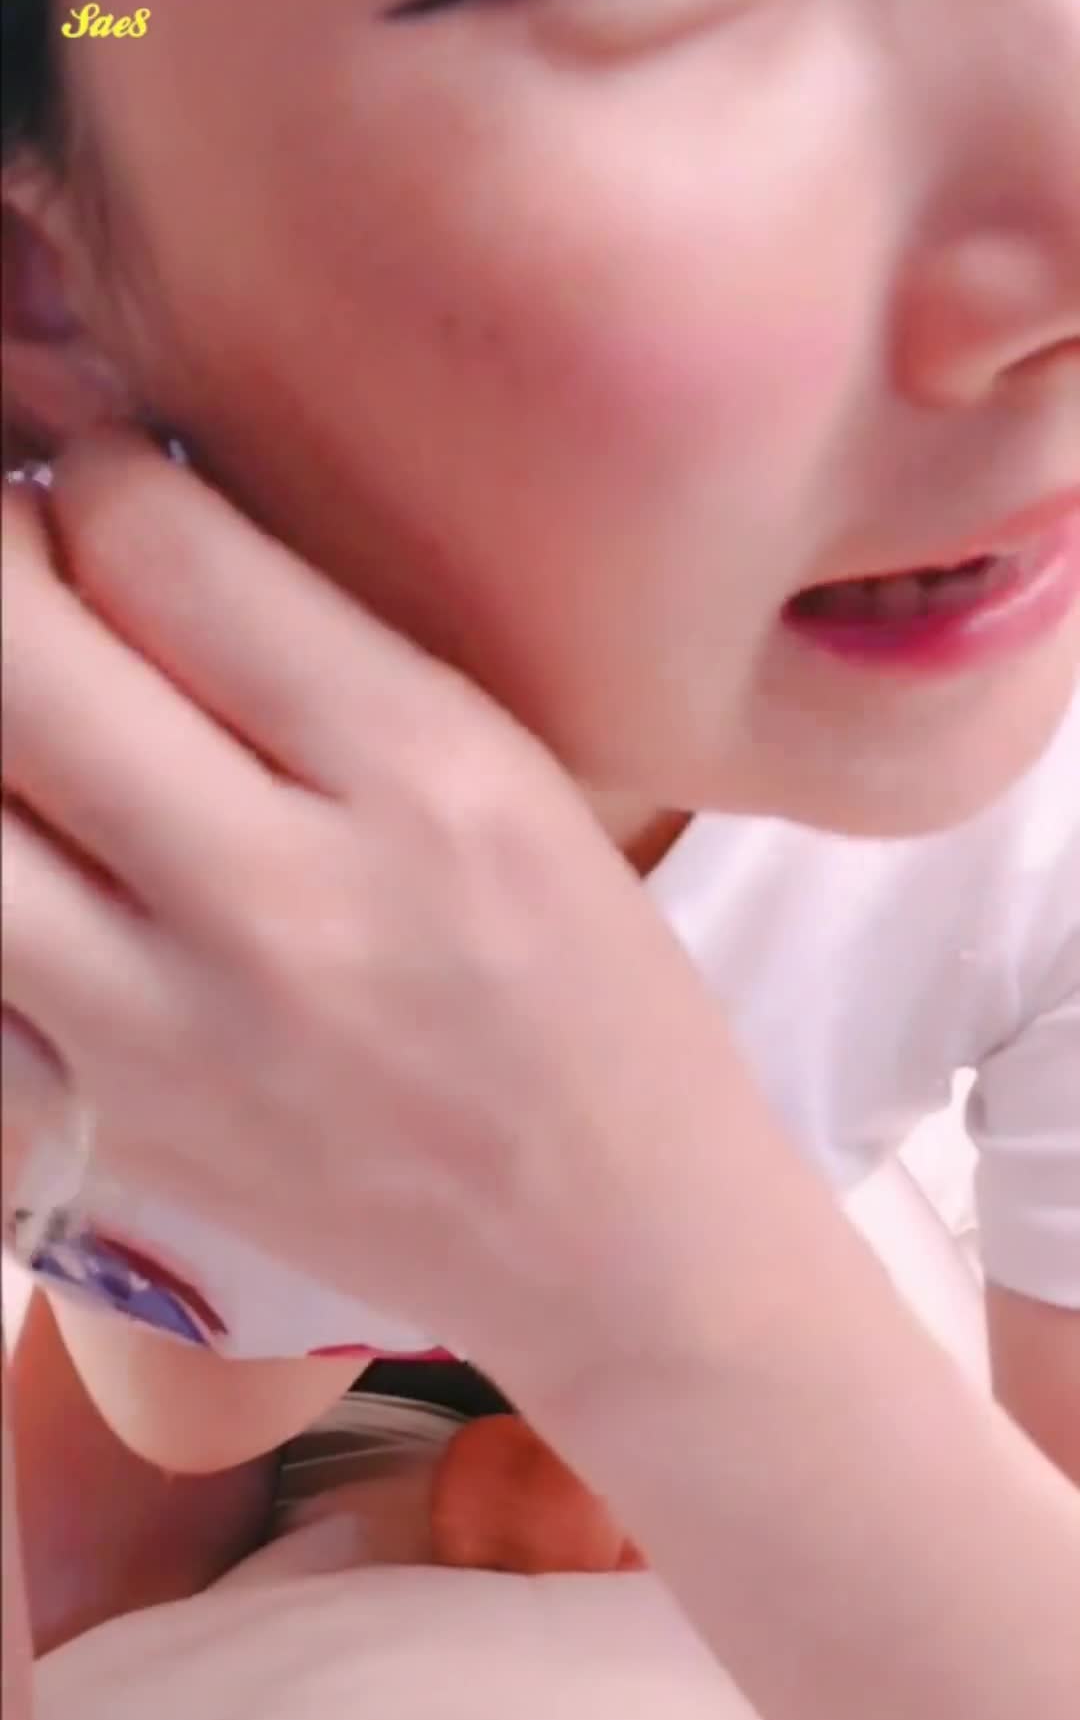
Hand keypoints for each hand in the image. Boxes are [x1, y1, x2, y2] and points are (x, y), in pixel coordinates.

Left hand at [2, 433, 734, 1389]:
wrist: (612, 1239)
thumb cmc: (590, 988)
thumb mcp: (509, 774)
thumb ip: (324, 649)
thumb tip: (134, 528)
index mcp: (423, 776)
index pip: (160, 549)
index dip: (102, 480)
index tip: (115, 492)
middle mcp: (285, 902)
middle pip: (11, 660)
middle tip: (35, 569)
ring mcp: (171, 1038)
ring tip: (36, 714)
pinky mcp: (110, 1132)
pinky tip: (42, 851)